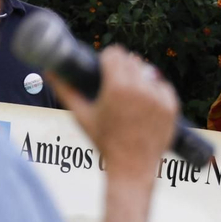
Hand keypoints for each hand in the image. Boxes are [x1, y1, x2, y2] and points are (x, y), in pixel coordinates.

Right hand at [50, 46, 180, 179]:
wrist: (132, 168)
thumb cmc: (104, 142)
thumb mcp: (82, 116)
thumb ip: (65, 90)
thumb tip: (48, 71)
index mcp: (117, 87)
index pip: (115, 53)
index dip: (109, 58)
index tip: (106, 65)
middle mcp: (140, 88)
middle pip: (132, 60)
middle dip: (123, 67)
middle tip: (116, 81)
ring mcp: (158, 97)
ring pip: (148, 71)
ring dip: (139, 77)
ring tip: (130, 94)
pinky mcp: (172, 106)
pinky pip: (163, 86)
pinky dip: (155, 91)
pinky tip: (146, 103)